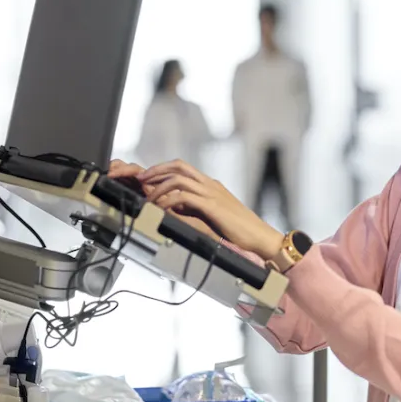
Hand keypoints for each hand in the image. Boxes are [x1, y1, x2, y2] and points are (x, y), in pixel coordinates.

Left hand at [140, 160, 282, 259]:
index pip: (183, 168)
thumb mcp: (214, 215)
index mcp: (211, 185)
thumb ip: (197, 208)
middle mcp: (210, 184)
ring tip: (148, 197)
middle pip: (179, 165)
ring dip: (159, 186)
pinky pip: (184, 197)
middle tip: (140, 178)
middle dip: (156, 170)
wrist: (260, 235)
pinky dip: (168, 201)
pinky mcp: (212, 206)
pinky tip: (161, 209)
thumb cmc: (240, 229)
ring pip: (178, 178)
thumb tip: (176, 209)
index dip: (163, 169)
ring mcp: (212, 193)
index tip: (148, 178)